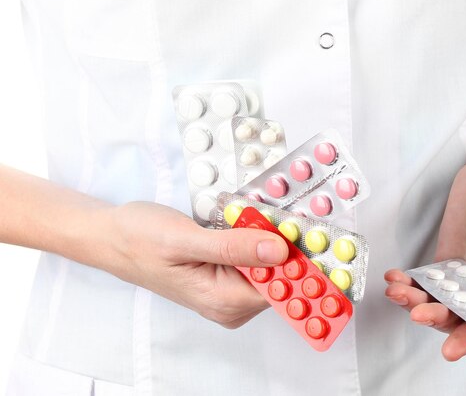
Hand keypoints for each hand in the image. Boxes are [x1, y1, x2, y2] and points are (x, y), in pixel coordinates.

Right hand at [104, 202, 287, 327]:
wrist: (113, 236)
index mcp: (223, 302)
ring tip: (254, 213)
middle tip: (272, 212)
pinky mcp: (225, 277)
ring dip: (268, 237)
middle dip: (282, 243)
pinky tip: (246, 220)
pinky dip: (256, 237)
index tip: (300, 227)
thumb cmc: (140, 239)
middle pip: (278, 278)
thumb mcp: (186, 239)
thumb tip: (279, 251)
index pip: (280, 288)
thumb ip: (233, 247)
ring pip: (268, 266)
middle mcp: (229, 305)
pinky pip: (254, 259)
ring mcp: (228, 292)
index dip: (295, 258)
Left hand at [385, 156, 465, 359]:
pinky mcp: (446, 257)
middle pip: (458, 316)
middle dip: (435, 318)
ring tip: (398, 293)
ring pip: (438, 300)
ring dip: (416, 302)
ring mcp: (465, 274)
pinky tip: (395, 279)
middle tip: (416, 312)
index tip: (450, 349)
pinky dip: (409, 283)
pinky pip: (426, 278)